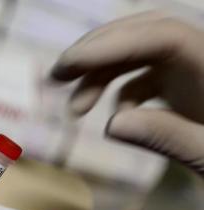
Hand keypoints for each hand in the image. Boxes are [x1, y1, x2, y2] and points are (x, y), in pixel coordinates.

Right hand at [51, 11, 203, 174]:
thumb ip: (170, 138)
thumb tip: (112, 124)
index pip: (162, 37)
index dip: (112, 45)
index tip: (69, 65)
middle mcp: (201, 60)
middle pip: (143, 35)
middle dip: (95, 53)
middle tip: (57, 76)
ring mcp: (191, 71)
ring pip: (137, 55)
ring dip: (101, 77)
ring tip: (75, 109)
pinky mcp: (182, 86)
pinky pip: (144, 79)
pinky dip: (121, 94)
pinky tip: (115, 117)